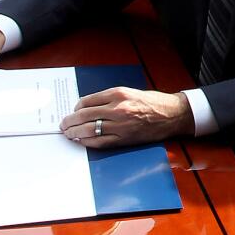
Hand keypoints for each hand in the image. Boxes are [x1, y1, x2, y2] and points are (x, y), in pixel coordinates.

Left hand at [61, 88, 193, 147]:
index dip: (76, 107)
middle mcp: (118, 108)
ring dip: (74, 132)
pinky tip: (81, 140)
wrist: (171, 114)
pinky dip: (87, 142)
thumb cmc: (151, 102)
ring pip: (89, 129)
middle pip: (84, 115)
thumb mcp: (129, 92)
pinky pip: (99, 142)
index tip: (72, 111)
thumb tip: (88, 107)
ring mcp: (120, 125)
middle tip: (63, 124)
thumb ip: (109, 98)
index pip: (87, 100)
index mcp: (118, 93)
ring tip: (68, 133)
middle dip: (70, 121)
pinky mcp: (124, 138)